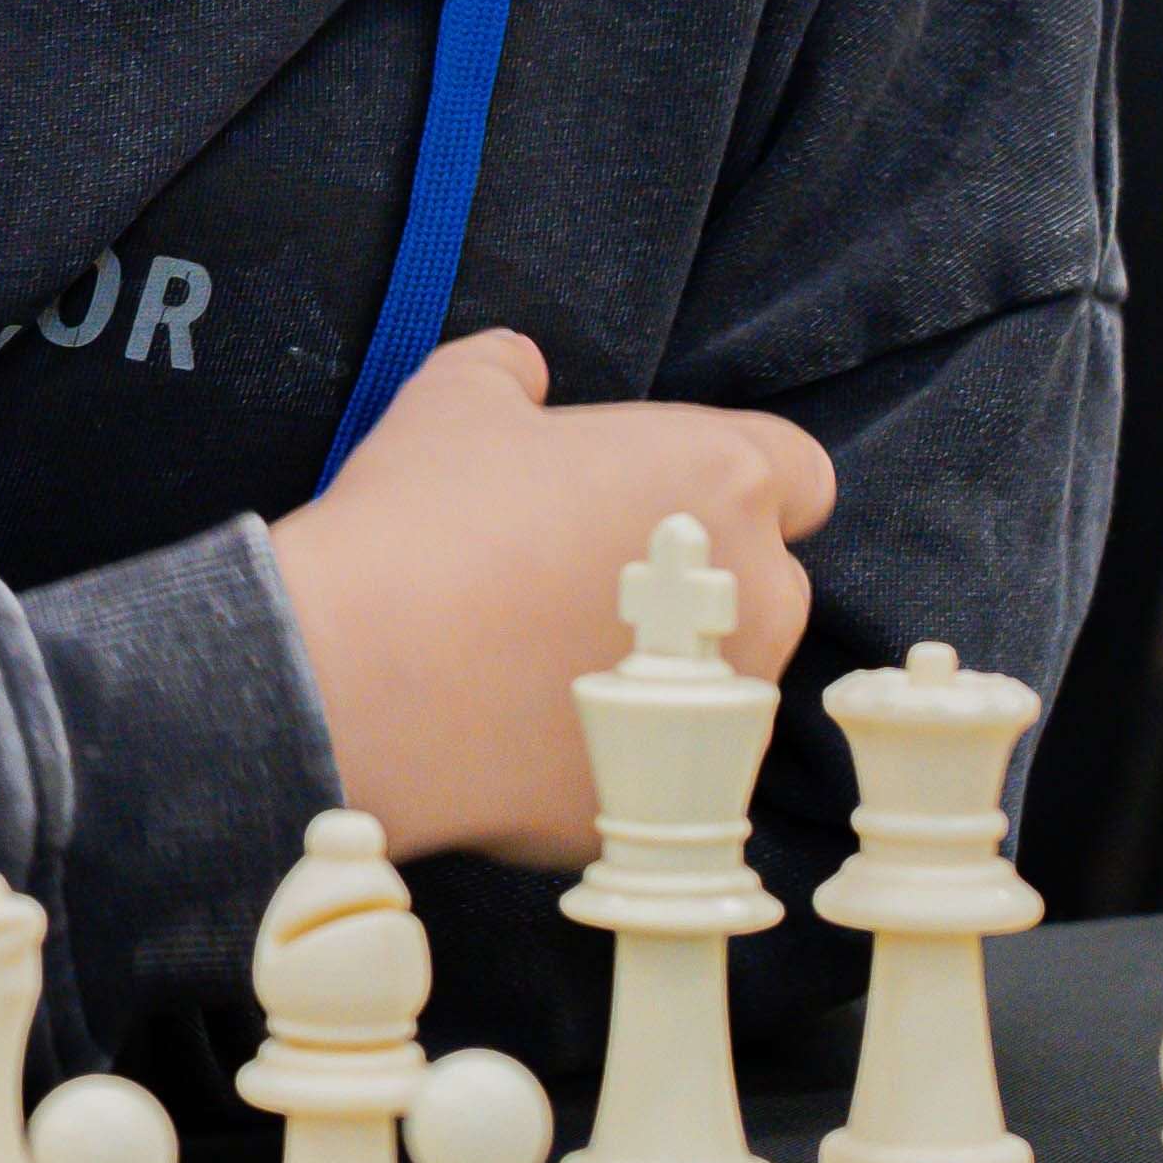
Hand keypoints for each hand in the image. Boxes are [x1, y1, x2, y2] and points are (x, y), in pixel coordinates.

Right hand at [262, 331, 836, 867]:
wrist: (361, 679)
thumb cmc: (421, 522)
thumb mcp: (451, 403)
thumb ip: (505, 371)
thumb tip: (520, 367)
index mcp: (722, 479)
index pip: (801, 476)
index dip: (738, 483)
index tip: (663, 499)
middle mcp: (757, 593)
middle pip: (766, 584)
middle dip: (701, 585)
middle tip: (588, 583)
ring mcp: (722, 705)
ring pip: (724, 684)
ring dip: (669, 674)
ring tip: (554, 666)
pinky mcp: (673, 795)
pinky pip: (662, 766)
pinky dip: (618, 753)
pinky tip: (531, 732)